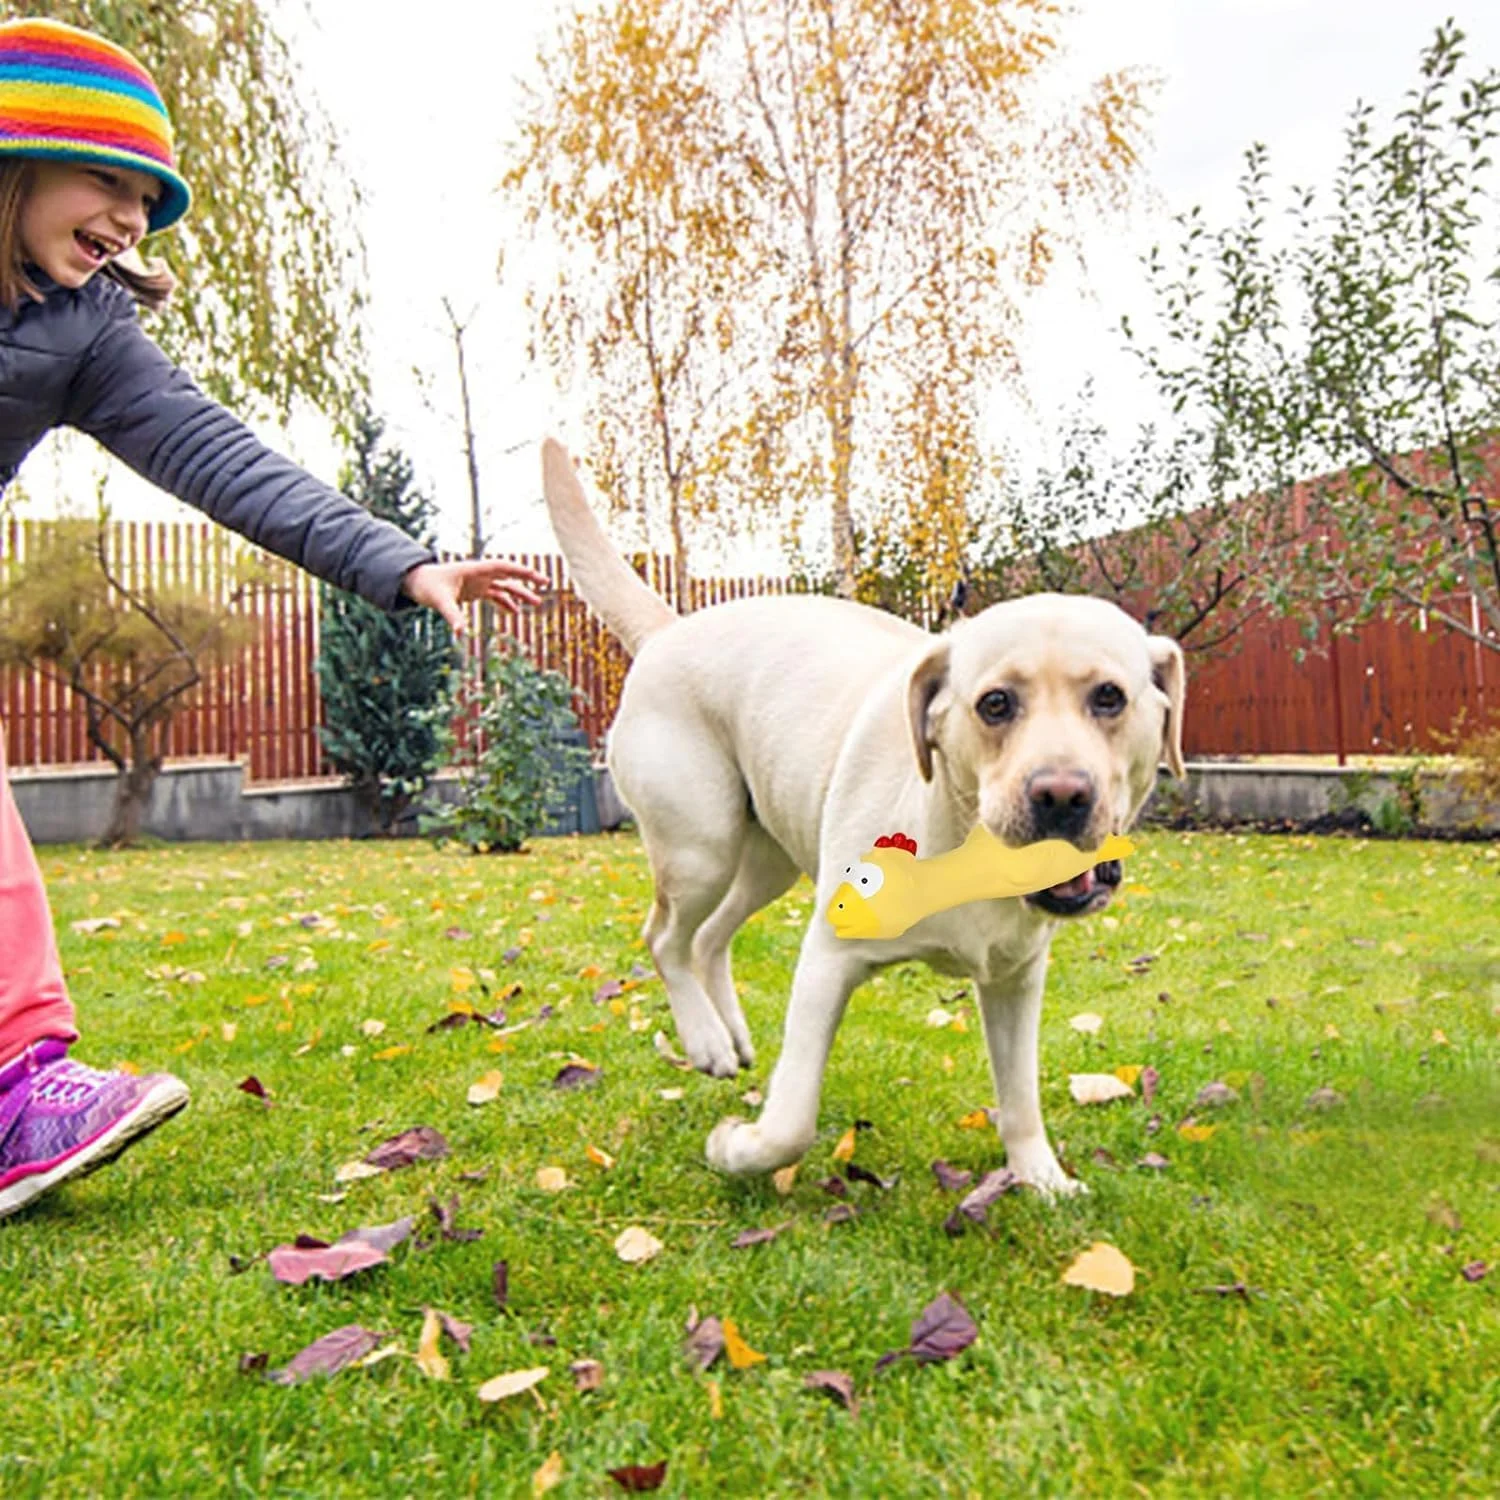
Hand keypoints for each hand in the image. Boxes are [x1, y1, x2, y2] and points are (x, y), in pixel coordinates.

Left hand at [400, 559, 549, 632]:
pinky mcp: (475, 591)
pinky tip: (514, 613)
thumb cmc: (428, 586)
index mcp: (474, 570)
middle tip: (545, 584)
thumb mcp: (439, 601)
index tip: (536, 576)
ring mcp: (478, 582)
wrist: (417, 582)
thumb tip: (460, 634)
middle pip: (508, 575)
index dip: (520, 571)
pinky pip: (495, 595)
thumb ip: (452, 616)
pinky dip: (505, 603)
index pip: (502, 567)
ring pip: (504, 586)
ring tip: (536, 603)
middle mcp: (479, 574)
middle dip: (527, 579)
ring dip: (519, 593)